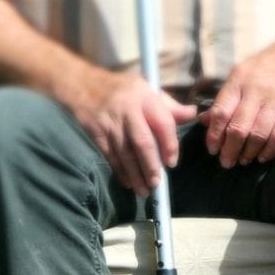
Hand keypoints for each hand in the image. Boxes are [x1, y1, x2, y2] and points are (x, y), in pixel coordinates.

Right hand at [69, 70, 196, 195]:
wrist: (81, 84)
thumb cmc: (122, 89)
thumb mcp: (147, 88)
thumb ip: (169, 106)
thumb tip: (193, 114)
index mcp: (144, 96)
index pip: (163, 122)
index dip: (169, 144)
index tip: (171, 163)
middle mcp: (127, 108)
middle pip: (142, 142)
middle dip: (151, 166)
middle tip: (157, 183)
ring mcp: (110, 122)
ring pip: (125, 153)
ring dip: (135, 174)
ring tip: (144, 191)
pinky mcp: (96, 132)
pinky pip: (110, 156)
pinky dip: (120, 171)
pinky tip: (128, 183)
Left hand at [198, 30, 274, 167]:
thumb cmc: (268, 65)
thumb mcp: (242, 73)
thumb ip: (224, 97)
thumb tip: (204, 120)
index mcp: (239, 80)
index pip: (221, 112)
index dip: (214, 134)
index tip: (212, 149)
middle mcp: (256, 90)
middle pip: (238, 128)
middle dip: (230, 150)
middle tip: (226, 162)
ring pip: (258, 134)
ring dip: (248, 152)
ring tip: (243, 161)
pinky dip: (269, 151)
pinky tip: (262, 157)